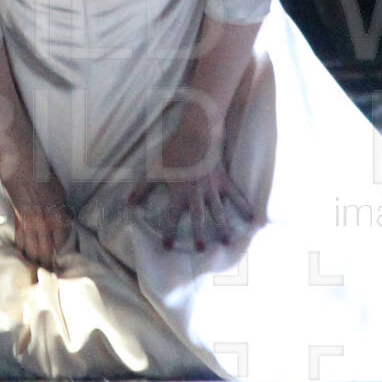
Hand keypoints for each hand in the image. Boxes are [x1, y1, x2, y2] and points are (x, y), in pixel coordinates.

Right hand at [0, 146, 73, 270]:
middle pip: (46, 249)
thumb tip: (62, 221)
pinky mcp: (16, 217)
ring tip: (36, 270)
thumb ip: (60, 208)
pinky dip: (21, 248)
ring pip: (32, 247)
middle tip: (47, 273)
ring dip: (34, 259)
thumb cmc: (42, 172)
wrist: (22, 161)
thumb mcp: (59, 191)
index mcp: (58, 214)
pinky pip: (19, 238)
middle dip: (47, 262)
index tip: (59, 263)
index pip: (61, 241)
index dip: (59, 253)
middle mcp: (44, 221)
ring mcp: (29, 220)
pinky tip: (22, 256)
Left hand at [128, 113, 254, 253]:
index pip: (173, 216)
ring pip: (218, 211)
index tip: (168, 246)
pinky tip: (253, 219)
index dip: (169, 231)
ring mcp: (212, 187)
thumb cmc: (173, 149)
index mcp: (179, 191)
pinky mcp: (224, 179)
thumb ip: (141, 188)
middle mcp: (196, 192)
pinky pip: (236, 195)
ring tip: (226, 242)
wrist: (196, 131)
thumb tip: (128, 203)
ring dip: (222, 227)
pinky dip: (245, 206)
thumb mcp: (154, 168)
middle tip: (200, 250)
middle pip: (198, 217)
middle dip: (198, 234)